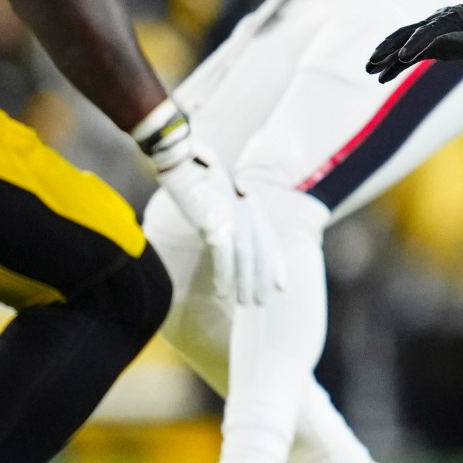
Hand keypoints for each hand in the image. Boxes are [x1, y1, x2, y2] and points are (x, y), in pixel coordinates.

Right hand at [141, 110, 280, 305]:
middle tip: (261, 302)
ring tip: (245, 303)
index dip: (275, 264)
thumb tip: (223, 230)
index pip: (270, 240)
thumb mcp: (219, 192)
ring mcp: (233, 219)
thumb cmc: (195, 173)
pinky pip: (223, 257)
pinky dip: (224, 276)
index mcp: (250, 205)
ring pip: (245, 260)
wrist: (181, 159)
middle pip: (260, 254)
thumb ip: (227, 210)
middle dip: (261, 280)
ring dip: (246, 284)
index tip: (280, 285)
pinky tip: (223, 293)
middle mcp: (248, 213)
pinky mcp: (215, 224)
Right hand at [367, 0, 462, 80]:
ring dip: (386, 55)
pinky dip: (395, 64)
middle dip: (390, 49)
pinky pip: (408, 53)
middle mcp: (434, 24)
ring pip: (402, 42)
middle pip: (407, 35)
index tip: (404, 57)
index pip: (429, 32)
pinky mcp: (430, 43)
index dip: (417, 43)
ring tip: (369, 69)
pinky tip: (382, 77)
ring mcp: (430, 33)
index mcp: (450, 20)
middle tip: (373, 63)